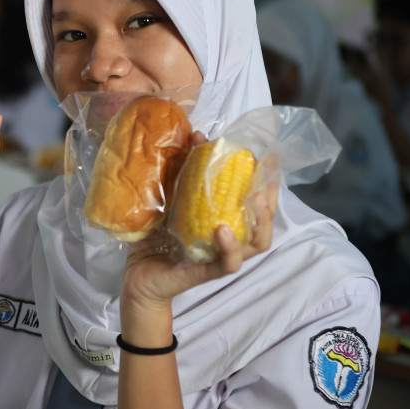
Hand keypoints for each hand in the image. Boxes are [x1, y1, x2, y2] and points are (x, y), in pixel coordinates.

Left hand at [119, 146, 279, 341]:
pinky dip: (229, 247)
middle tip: (265, 175)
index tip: (268, 157)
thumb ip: (184, 171)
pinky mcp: (207, 272)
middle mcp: (231, 239)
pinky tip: (222, 229)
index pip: (257, 201)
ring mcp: (221, 257)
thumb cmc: (157, 236)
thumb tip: (195, 135)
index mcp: (227, 221)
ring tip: (254, 199)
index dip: (268, 180)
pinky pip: (228, 263)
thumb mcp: (171, 198)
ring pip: (257, 243)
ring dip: (260, 220)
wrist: (137, 273)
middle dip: (272, 197)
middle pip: (266, 221)